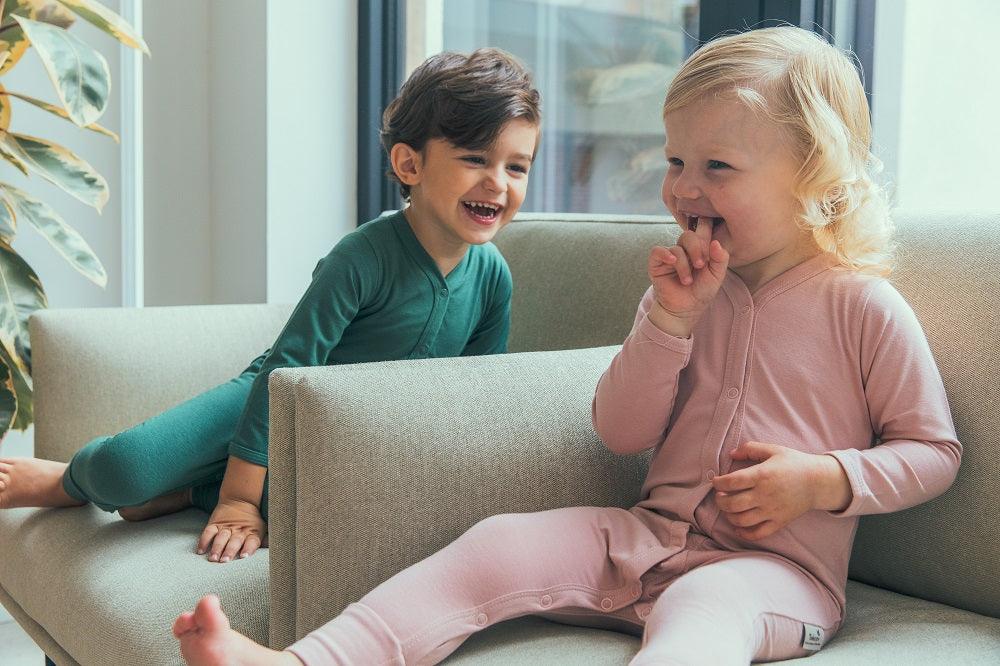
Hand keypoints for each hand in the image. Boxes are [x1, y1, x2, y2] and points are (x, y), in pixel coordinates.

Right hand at [197, 497, 266, 561]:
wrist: (240, 499)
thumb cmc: (252, 520)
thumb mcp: (261, 528)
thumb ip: (265, 540)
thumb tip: (272, 550)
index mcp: (252, 532)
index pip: (251, 541)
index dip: (248, 548)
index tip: (244, 556)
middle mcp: (239, 530)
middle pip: (234, 541)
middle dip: (229, 551)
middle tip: (224, 561)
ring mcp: (226, 527)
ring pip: (221, 538)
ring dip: (217, 548)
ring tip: (213, 558)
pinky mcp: (214, 524)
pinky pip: (208, 532)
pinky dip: (204, 541)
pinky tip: (200, 551)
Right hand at [647, 217, 728, 335]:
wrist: (686, 309)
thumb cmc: (702, 292)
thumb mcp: (717, 275)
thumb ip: (720, 258)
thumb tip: (715, 242)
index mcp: (700, 249)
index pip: (701, 229)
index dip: (705, 228)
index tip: (710, 242)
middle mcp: (684, 250)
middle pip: (688, 235)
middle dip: (696, 248)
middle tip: (700, 264)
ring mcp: (670, 256)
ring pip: (676, 248)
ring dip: (683, 265)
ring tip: (687, 281)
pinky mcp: (657, 264)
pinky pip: (657, 251)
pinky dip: (665, 254)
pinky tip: (672, 262)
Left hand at [711, 441, 850, 540]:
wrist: (818, 482)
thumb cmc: (794, 463)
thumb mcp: (773, 450)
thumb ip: (750, 449)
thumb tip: (731, 454)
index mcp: (762, 475)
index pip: (731, 482)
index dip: (718, 482)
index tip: (716, 481)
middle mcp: (765, 495)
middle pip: (732, 504)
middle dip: (719, 500)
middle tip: (720, 495)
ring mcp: (772, 511)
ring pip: (741, 520)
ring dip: (728, 515)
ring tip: (728, 508)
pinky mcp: (779, 522)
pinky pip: (758, 533)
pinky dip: (744, 533)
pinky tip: (738, 527)